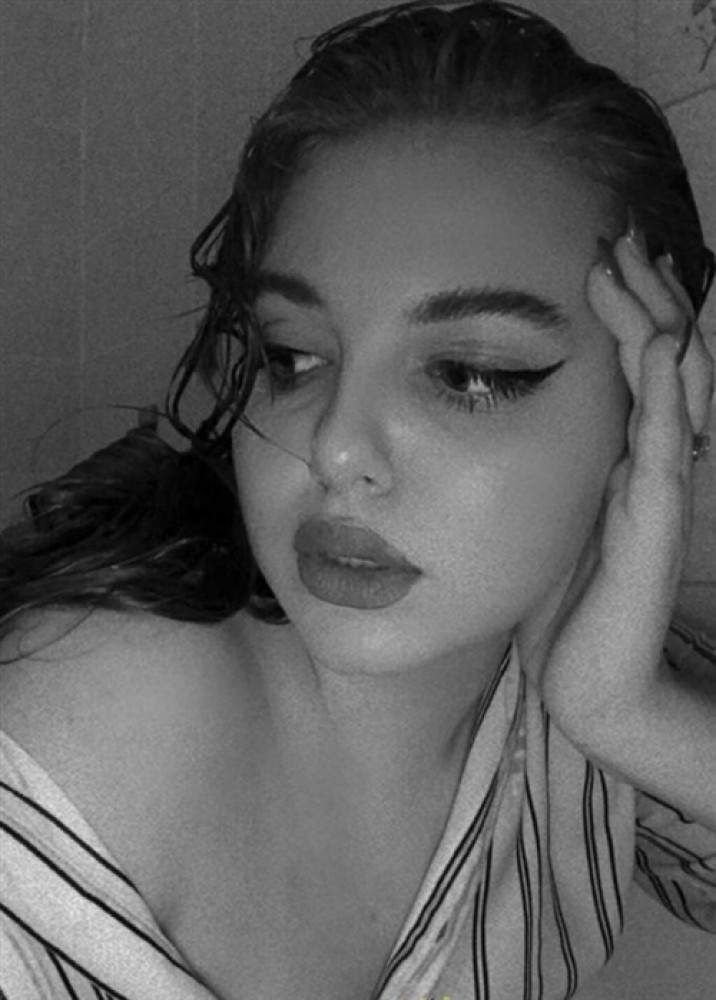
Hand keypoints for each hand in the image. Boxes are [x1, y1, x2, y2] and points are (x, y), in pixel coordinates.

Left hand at [517, 218, 714, 746]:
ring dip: (656, 320)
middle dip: (645, 294)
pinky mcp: (656, 525)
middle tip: (620, 237)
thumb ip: (533, 470)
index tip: (599, 255)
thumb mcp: (540, 518)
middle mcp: (651, 463)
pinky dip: (665, 391)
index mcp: (624, 457)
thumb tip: (484, 423)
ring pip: (676, 387)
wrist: (587, 678)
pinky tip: (658, 343)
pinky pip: (668, 448)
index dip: (627, 309)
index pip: (637, 365)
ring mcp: (660, 491)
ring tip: (632, 265)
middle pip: (665, 357)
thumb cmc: (560, 603)